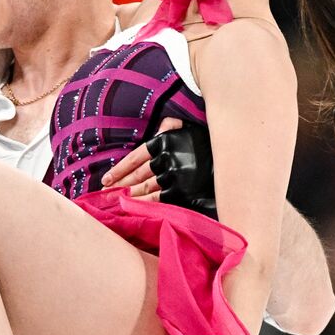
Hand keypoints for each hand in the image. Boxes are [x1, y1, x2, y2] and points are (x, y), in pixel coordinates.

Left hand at [101, 119, 216, 217]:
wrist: (229, 160)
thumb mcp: (189, 128)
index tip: (106, 179)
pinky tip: (132, 208)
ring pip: (144, 188)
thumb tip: (160, 126)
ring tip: (114, 202)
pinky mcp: (179, 191)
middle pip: (137, 175)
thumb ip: (171, 126)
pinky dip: (143, 204)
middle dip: (120, 184)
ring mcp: (172, 176)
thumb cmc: (206, 145)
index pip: (135, 157)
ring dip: (128, 196)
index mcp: (164, 141)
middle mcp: (165, 158)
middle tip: (105, 193)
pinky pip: (156, 199)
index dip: (119, 169)